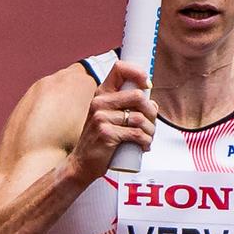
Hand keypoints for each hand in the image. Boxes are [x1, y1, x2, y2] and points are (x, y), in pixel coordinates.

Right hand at [73, 56, 156, 182]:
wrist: (81, 164)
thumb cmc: (99, 141)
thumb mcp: (107, 117)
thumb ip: (125, 106)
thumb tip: (152, 103)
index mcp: (101, 94)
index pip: (120, 68)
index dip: (138, 73)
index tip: (147, 86)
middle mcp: (99, 102)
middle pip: (138, 96)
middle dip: (151, 112)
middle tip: (151, 123)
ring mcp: (101, 118)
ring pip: (139, 118)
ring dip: (150, 130)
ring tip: (148, 137)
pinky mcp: (106, 134)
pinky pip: (135, 133)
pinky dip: (145, 141)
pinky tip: (144, 146)